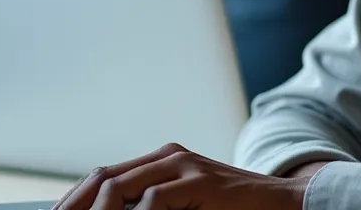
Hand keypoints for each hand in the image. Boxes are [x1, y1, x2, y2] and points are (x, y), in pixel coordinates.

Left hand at [51, 143, 309, 209]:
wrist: (284, 201)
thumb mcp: (187, 207)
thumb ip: (154, 207)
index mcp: (162, 161)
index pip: (104, 176)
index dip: (75, 199)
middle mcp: (169, 156)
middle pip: (104, 177)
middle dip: (76, 205)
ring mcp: (184, 165)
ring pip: (122, 185)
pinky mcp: (201, 180)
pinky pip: (155, 199)